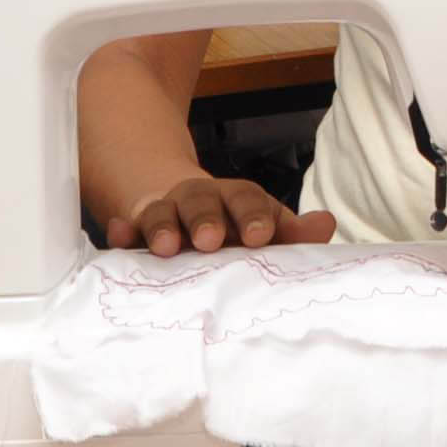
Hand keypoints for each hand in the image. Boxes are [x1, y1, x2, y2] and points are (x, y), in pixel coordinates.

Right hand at [103, 175, 332, 255]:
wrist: (184, 212)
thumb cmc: (233, 227)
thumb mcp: (263, 226)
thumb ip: (294, 233)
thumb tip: (326, 225)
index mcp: (236, 199)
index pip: (247, 200)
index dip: (253, 216)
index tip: (259, 236)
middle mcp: (200, 201)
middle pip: (202, 200)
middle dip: (206, 219)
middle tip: (210, 240)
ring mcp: (165, 213)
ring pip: (162, 212)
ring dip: (163, 226)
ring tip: (164, 246)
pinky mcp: (136, 230)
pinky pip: (127, 227)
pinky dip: (123, 231)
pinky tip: (120, 235)